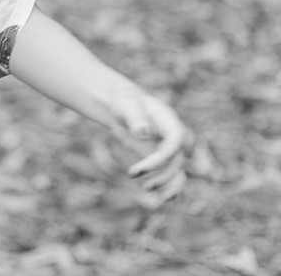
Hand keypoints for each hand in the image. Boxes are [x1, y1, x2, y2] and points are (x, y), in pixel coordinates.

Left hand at [108, 85, 192, 206]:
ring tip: (147, 191)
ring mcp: (171, 150)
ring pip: (178, 173)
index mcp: (170, 122)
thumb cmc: (125, 103)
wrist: (125, 107)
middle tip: (132, 176)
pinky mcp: (164, 159)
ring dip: (167, 186)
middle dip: (159, 175)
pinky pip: (173, 176)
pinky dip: (170, 188)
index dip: (158, 160)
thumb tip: (144, 134)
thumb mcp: (126, 105)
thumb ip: (135, 117)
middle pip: (175, 161)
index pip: (173, 144)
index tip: (135, 171)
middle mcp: (175, 138)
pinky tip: (162, 199)